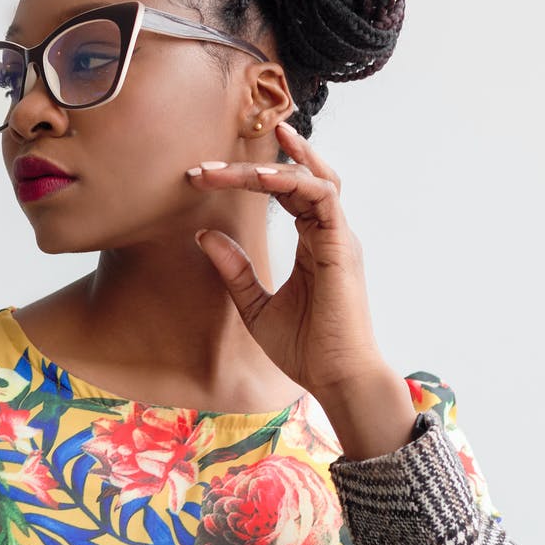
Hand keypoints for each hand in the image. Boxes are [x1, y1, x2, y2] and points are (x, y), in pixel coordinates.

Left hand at [187, 122, 387, 400]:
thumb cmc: (304, 348)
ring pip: (311, 178)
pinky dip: (292, 181)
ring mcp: (338, 236)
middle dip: (250, 165)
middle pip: (296, 177)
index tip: (203, 176)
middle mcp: (328, 232)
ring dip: (268, 167)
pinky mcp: (342, 245)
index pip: (285, 192)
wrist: (335, 379)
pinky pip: (322, 197)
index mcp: (313, 242)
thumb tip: (203, 234)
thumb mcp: (254, 306)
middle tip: (204, 167)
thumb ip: (234, 270)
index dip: (247, 178)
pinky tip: (259, 178)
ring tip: (223, 170)